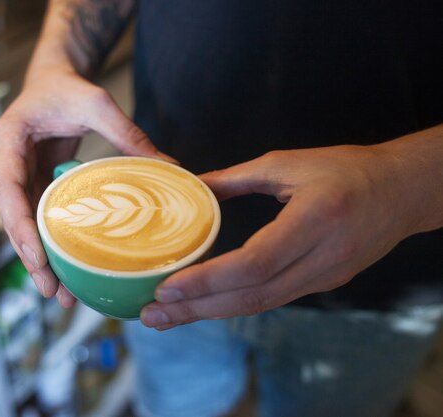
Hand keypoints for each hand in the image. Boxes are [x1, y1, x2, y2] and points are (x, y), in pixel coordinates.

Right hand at [0, 66, 172, 306]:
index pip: (6, 188)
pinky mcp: (36, 186)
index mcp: (8, 140)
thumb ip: (128, 135)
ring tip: (61, 294)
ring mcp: (20, 178)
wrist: (53, 79)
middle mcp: (8, 164)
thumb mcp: (98, 104)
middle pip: (13, 218)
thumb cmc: (68, 87)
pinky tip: (69, 269)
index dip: (19, 225)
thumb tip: (173, 170)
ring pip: (25, 225)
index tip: (38, 256)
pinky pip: (41, 219)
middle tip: (51, 290)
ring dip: (41, 259)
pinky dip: (53, 244)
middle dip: (30, 256)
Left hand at [140, 144, 418, 328]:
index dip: (209, 280)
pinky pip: (271, 299)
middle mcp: (322, 258)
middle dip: (197, 309)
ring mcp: (324, 277)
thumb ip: (237, 178)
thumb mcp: (289, 162)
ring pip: (260, 304)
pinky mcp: (322, 283)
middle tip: (152, 314)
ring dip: (210, 312)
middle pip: (252, 296)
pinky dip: (233, 304)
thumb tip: (191, 187)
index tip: (167, 287)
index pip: (256, 263)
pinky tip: (204, 304)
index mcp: (315, 219)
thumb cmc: (348, 169)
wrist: (403, 192)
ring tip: (167, 316)